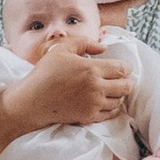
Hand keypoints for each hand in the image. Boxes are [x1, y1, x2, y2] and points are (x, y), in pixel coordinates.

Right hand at [12, 42, 129, 131]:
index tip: (124, 67)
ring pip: (120, 101)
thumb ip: (85, 43)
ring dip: (120, 94)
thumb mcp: (62, 49)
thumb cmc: (45, 73)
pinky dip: (113, 107)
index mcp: (91, 69)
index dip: (127, 68)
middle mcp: (96, 88)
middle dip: (127, 81)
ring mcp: (93, 104)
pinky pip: (110, 114)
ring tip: (113, 89)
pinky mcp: (88, 117)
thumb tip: (103, 47)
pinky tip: (107, 101)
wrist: (32, 101)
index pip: (122, 69)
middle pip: (126, 86)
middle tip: (123, 78)